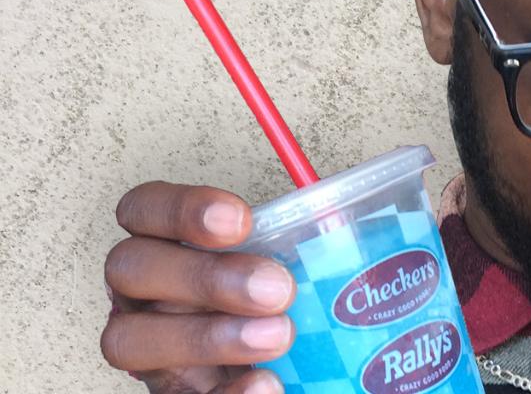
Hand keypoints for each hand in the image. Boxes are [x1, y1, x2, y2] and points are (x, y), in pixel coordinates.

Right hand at [102, 182, 295, 392]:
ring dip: (207, 337)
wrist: (272, 368)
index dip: (182, 210)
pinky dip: (226, 393)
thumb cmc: (268, 301)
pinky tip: (265, 384)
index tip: (241, 220)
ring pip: (130, 338)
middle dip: (206, 276)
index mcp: (163, 245)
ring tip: (278, 336)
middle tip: (277, 289)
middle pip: (131, 268)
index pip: (143, 209)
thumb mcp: (277, 263)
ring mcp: (144, 348)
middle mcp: (140, 293)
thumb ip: (292, 243)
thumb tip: (345, 224)